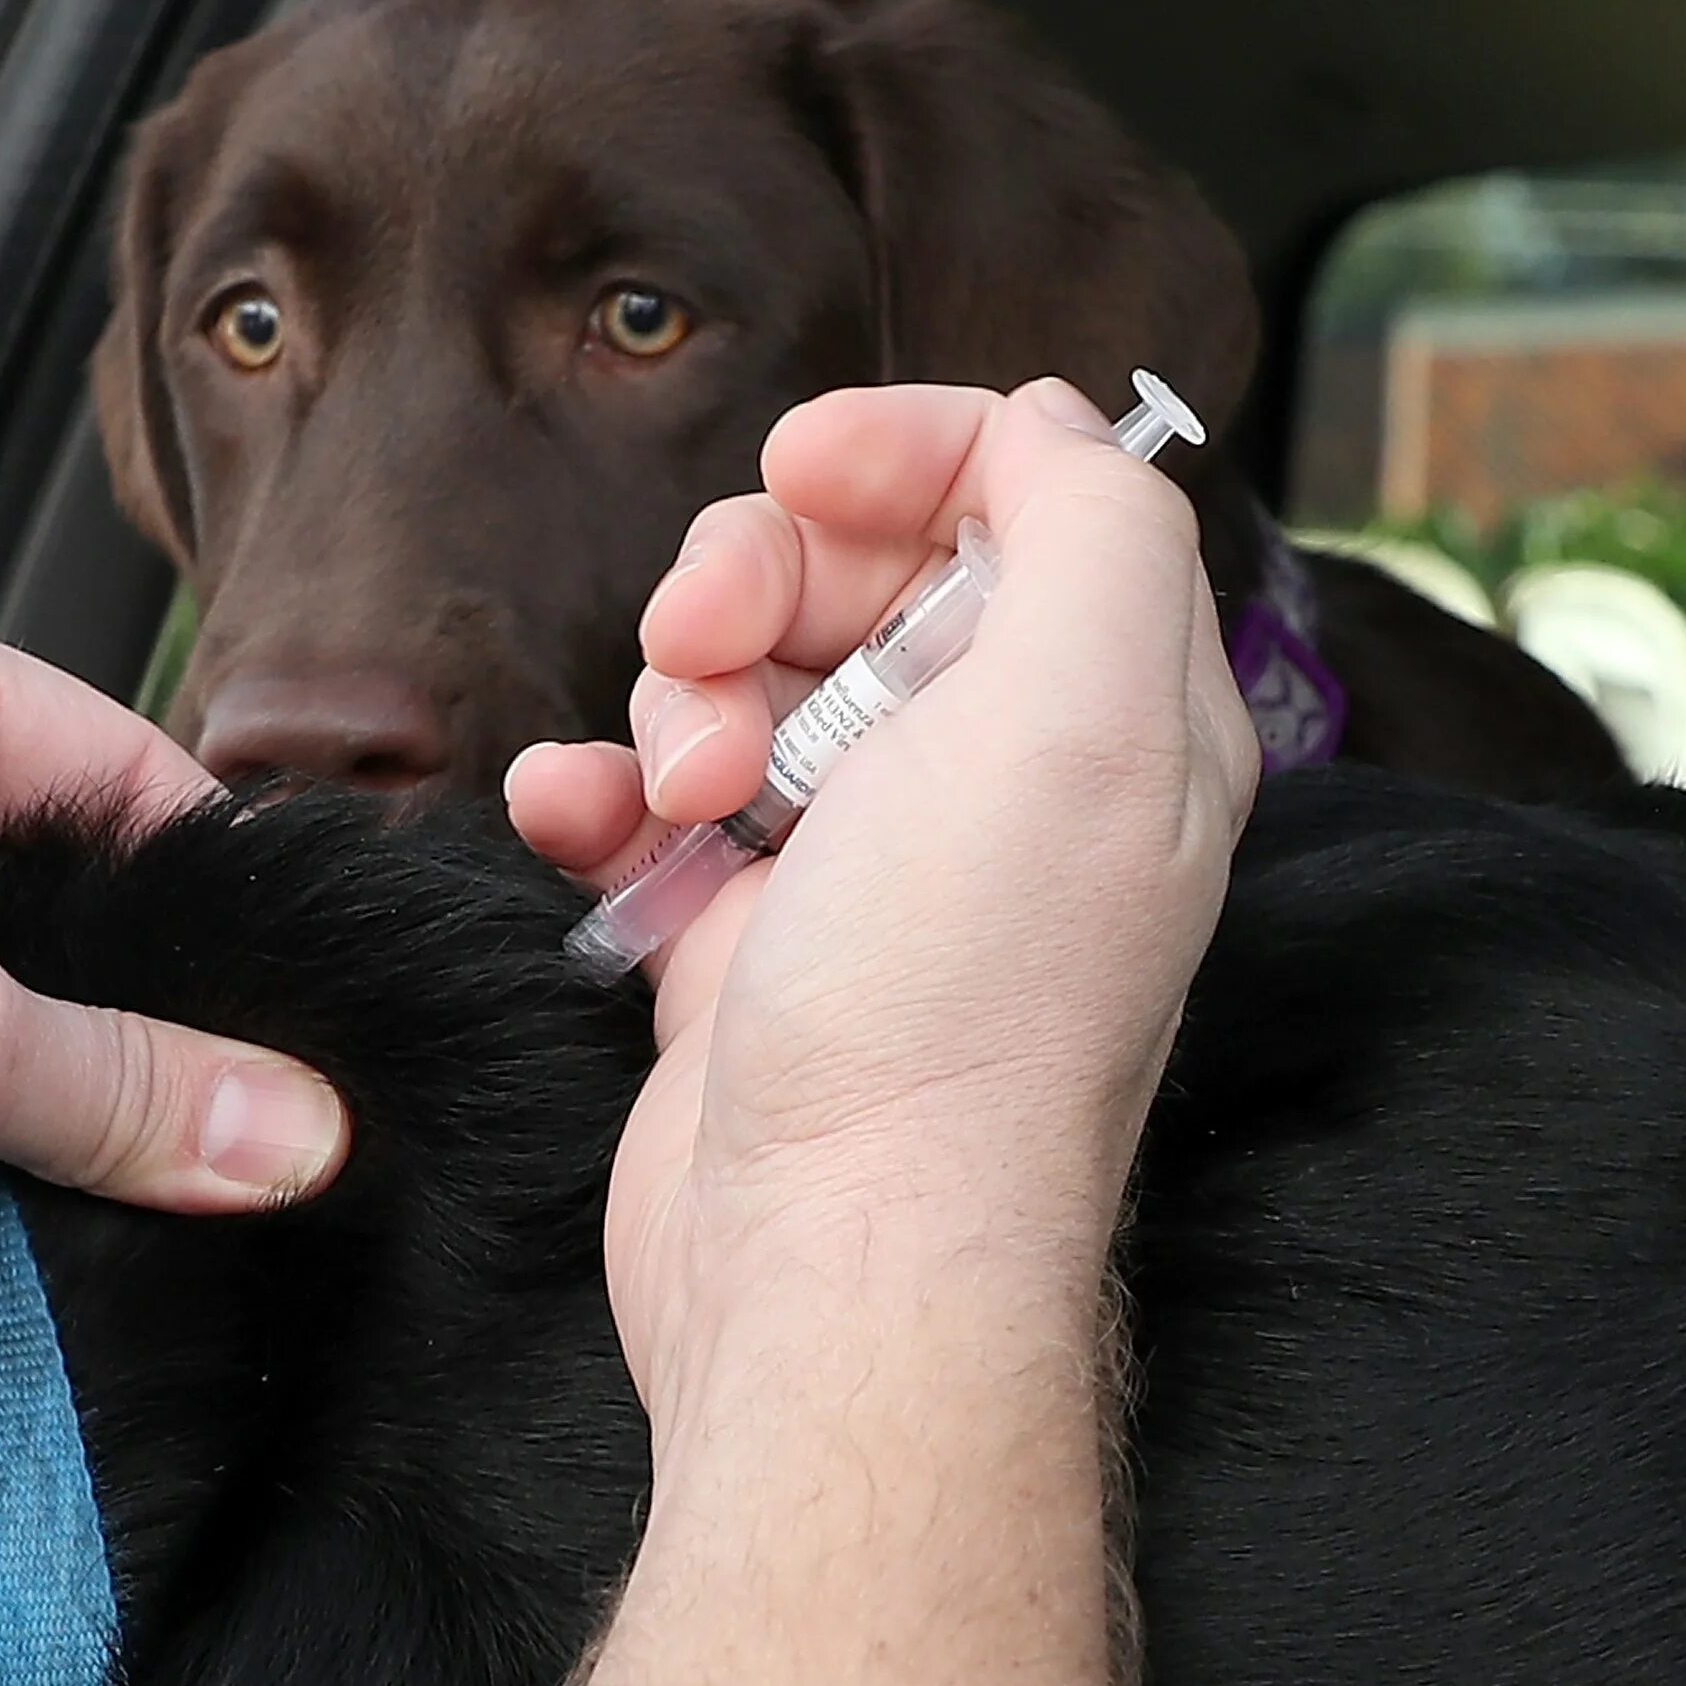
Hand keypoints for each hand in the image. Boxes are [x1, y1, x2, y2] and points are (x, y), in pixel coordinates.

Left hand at [0, 577, 346, 1385]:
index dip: (212, 895)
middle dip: (122, 1016)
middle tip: (231, 1112)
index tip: (300, 1008)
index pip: (112, 761)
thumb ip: (138, 1085)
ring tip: (128, 1176)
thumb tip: (294, 1128)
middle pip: (51, 891)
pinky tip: (14, 1225)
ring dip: (34, 1101)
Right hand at [508, 378, 1257, 1432]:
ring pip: (743, 678)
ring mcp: (869, 864)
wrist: (830, 1260)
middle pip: (858, 574)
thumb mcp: (1082, 714)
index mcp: (1108, 710)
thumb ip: (1095, 528)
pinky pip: (653, 805)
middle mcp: (1000, 777)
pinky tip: (576, 813)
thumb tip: (1055, 425)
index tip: (802, 473)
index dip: (902, 451)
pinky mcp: (751, 943)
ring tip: (682, 790)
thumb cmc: (957, 1005)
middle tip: (706, 653)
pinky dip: (600, 788)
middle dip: (757, 583)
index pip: (1016, 494)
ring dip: (677, 694)